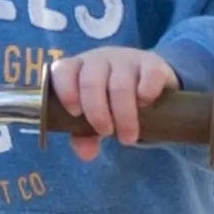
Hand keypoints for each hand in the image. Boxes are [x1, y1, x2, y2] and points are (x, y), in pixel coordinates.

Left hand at [49, 48, 179, 160]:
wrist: (147, 83)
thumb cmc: (111, 102)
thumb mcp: (95, 118)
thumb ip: (84, 135)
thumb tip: (86, 153)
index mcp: (77, 70)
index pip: (62, 71)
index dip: (66, 92)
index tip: (75, 113)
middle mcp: (99, 60)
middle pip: (91, 82)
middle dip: (97, 113)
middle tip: (108, 133)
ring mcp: (126, 59)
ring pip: (120, 84)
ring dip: (124, 114)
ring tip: (128, 136)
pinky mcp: (152, 62)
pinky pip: (149, 74)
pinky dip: (147, 92)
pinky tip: (146, 104)